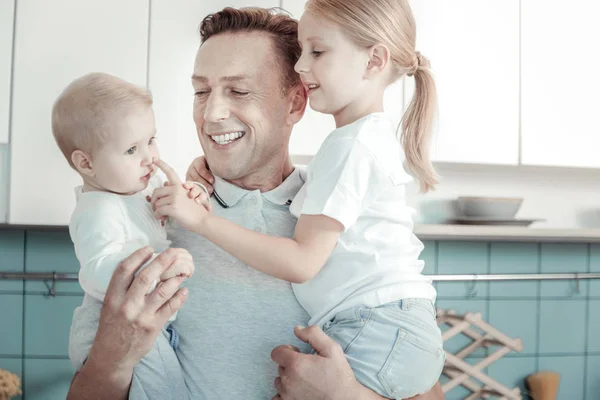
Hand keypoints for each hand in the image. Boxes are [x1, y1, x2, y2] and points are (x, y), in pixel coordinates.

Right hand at [85, 247, 189, 377]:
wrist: (112, 356)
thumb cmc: (112, 328)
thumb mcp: (109, 306)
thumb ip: (122, 289)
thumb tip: (142, 268)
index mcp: (112, 297)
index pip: (124, 270)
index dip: (137, 256)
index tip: (149, 249)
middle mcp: (126, 305)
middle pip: (146, 276)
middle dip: (162, 261)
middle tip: (173, 252)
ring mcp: (141, 316)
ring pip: (162, 291)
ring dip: (175, 278)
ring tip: (183, 271)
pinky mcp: (153, 326)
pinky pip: (170, 307)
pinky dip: (180, 297)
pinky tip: (184, 291)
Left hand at [152, 159, 210, 232]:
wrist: (202, 220)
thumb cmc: (194, 210)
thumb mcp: (186, 196)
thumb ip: (174, 190)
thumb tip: (164, 182)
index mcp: (180, 186)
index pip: (170, 172)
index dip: (161, 165)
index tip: (154, 159)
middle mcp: (177, 189)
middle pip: (156, 192)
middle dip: (153, 201)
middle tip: (155, 208)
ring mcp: (175, 198)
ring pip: (156, 203)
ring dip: (156, 211)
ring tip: (162, 215)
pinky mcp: (173, 208)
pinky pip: (158, 211)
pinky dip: (158, 216)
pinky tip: (162, 218)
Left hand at [271, 326, 359, 399]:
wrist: (345, 399)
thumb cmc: (339, 376)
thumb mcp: (331, 349)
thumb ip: (313, 334)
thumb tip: (297, 329)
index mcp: (296, 364)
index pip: (276, 352)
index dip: (287, 350)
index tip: (297, 353)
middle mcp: (288, 380)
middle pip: (280, 366)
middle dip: (290, 364)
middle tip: (306, 367)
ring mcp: (287, 394)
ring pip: (279, 382)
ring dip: (288, 378)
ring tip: (304, 379)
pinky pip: (277, 397)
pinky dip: (284, 394)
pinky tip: (296, 391)